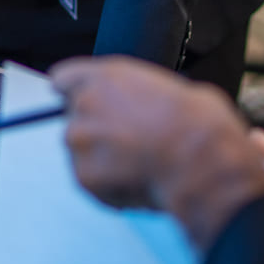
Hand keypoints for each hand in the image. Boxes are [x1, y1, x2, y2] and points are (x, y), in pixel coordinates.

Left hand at [51, 56, 263, 248]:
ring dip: (103, 162)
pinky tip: (140, 183)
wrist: (199, 158)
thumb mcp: (164, 86)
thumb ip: (129, 92)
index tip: (87, 109)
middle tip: (130, 146)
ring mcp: (79, 139)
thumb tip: (128, 106)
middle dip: (97, 135)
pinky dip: (111, 188)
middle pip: (75, 120)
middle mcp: (83, 102)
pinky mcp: (83, 175)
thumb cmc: (195, 122)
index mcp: (103, 75)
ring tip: (142, 167)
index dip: (75, 96)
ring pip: (83, 153)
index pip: (64, 80)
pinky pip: (92, 183)